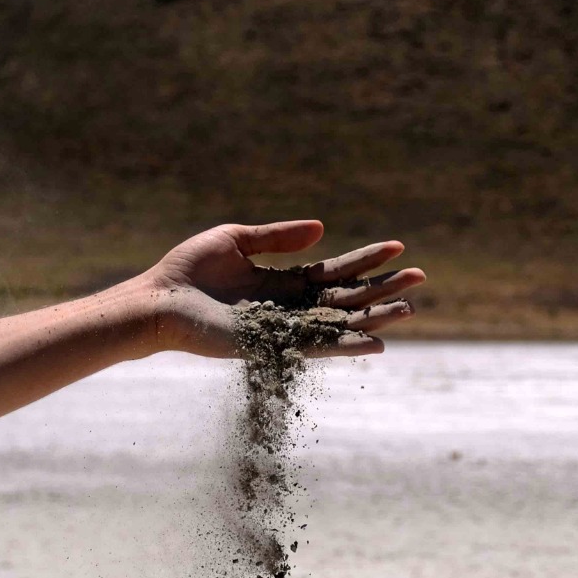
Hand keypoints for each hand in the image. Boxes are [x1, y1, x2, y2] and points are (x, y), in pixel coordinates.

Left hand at [131, 221, 423, 358]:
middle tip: (419, 277)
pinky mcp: (273, 346)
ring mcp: (284, 327)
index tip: (397, 247)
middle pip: (347, 297)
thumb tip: (322, 229)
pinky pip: (318, 347)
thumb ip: (278, 238)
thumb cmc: (188, 270)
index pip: (335, 270)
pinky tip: (377, 344)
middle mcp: (290, 306)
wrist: (158, 302)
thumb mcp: (235, 241)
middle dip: (383, 287)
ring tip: (409, 308)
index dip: (366, 259)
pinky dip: (348, 347)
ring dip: (376, 317)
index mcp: (283, 280)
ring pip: (341, 323)